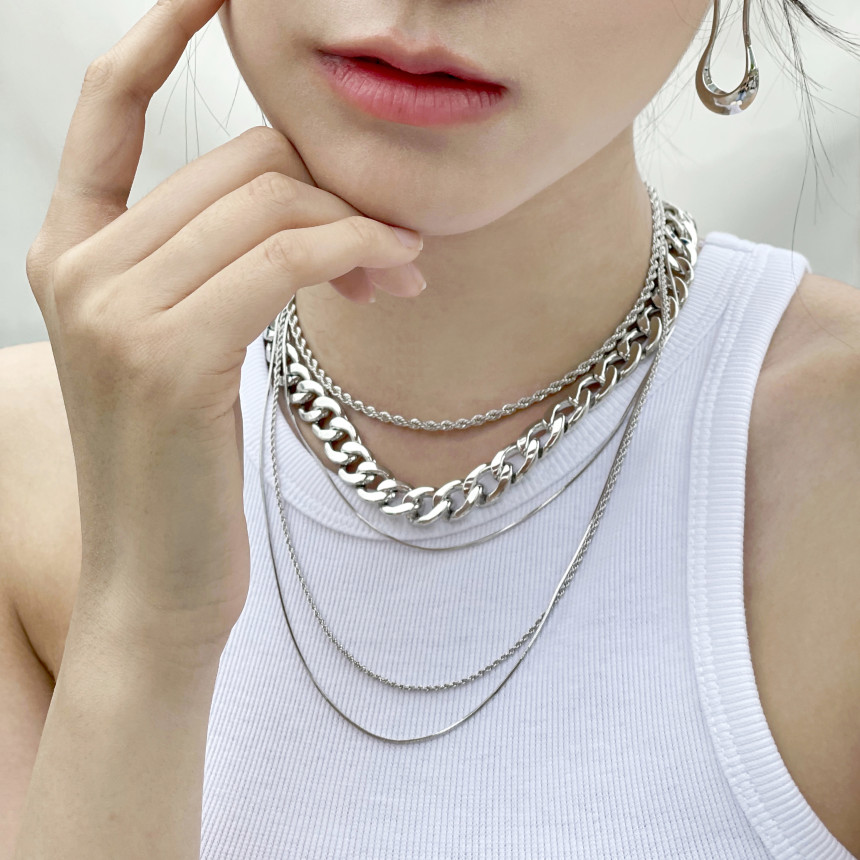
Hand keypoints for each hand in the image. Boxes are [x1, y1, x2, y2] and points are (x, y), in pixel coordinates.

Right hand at [24, 0, 425, 665]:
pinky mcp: (170, 358)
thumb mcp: (193, 346)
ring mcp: (115, 310)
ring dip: (357, 225)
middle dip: (334, 190)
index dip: (163, 32)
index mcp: (74, 253)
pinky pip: (285, 256)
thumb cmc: (184, 469)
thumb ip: (226, 259)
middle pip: (241, 163)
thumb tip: (311, 194)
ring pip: (270, 203)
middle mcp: (79, 267)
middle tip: (395, 242)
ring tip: (403, 268)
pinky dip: (352, 250)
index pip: (112, 106)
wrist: (156, 584)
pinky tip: (390, 271)